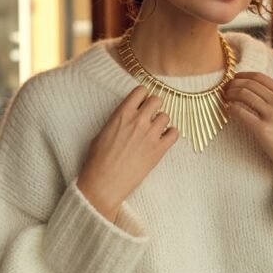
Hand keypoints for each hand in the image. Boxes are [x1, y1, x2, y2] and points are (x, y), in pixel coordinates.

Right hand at [77, 84, 178, 220]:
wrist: (104, 182)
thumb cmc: (98, 160)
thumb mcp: (102, 133)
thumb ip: (118, 121)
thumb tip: (126, 119)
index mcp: (122, 113)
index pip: (141, 90)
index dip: (142, 96)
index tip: (141, 103)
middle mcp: (138, 120)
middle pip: (157, 100)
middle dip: (154, 107)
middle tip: (149, 116)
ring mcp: (150, 134)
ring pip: (166, 116)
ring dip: (161, 122)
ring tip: (154, 131)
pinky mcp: (159, 150)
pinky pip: (174, 134)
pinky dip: (170, 134)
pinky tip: (163, 140)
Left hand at [224, 72, 272, 194]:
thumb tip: (255, 93)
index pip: (259, 77)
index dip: (242, 75)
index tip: (233, 79)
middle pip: (249, 84)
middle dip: (232, 84)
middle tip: (224, 89)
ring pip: (243, 95)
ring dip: (229, 95)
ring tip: (224, 99)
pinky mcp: (263, 131)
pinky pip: (241, 113)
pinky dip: (230, 109)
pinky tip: (227, 111)